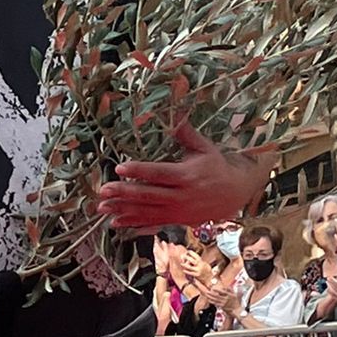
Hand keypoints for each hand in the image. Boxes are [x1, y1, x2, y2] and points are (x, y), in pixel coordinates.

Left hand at [95, 122, 274, 231]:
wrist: (234, 194)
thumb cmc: (216, 166)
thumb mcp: (204, 148)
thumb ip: (186, 133)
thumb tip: (175, 113)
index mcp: (187, 175)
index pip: (159, 174)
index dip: (139, 171)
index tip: (119, 168)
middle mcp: (182, 196)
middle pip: (149, 195)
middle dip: (125, 193)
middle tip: (103, 190)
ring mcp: (178, 211)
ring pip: (147, 212)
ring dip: (123, 210)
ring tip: (102, 207)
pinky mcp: (176, 220)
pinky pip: (152, 223)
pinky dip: (133, 224)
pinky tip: (115, 223)